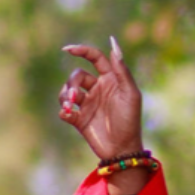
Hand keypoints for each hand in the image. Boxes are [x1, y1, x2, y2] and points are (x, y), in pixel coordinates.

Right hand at [58, 36, 143, 160]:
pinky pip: (64, 109)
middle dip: (72, 83)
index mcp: (110, 80)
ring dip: (65, 96)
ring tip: (69, 106)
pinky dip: (63, 110)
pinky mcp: (78, 119)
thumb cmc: (130, 121)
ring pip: (67, 91)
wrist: (122, 149)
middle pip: (77, 76)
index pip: (95, 58)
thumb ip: (122, 70)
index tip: (68, 49)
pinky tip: (67, 114)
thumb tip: (113, 44)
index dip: (82, 50)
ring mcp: (87, 104)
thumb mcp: (130, 94)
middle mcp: (97, 89)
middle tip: (75, 97)